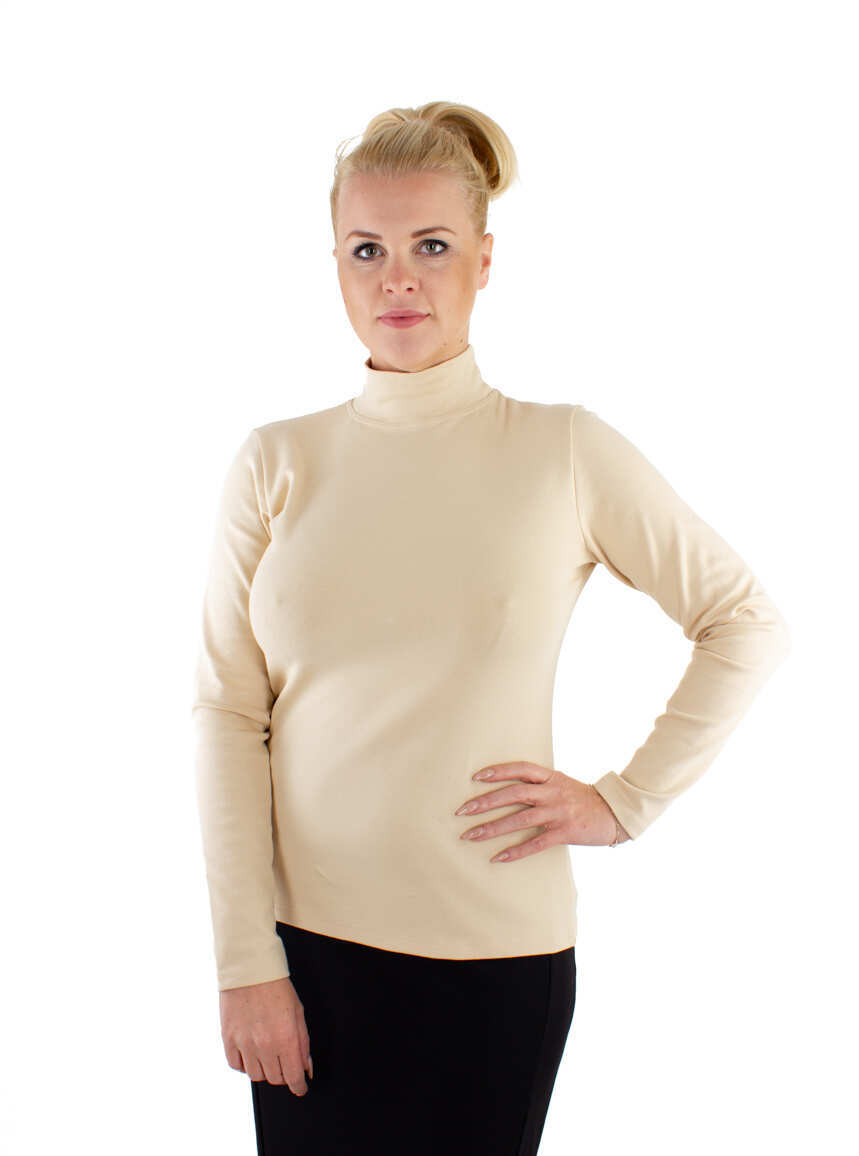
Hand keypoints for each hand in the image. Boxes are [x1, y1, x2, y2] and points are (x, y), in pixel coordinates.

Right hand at [219, 975, 312, 1095]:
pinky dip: (244, 1064)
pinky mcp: (228, 1039)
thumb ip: (303, 1043)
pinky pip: (236, 1066)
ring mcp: (244, 1043)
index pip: (293, 1077)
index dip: (299, 1086)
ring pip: (256, 1076)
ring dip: (264, 1069)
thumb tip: (305, 1067)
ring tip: (267, 1054)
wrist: (250, 969)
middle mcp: (265, 1045)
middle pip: (275, 1078)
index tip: (300, 1087)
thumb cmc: (277, 987)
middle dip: (283, 1074)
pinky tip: (250, 1053)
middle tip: (284, 1062)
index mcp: (286, 1038)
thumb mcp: (299, 1013)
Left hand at [454, 761, 629, 861]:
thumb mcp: (561, 783)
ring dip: (492, 828)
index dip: (498, 771)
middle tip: (462, 810)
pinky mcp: (564, 832)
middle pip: (513, 793)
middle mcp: (552, 792)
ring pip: (519, 819)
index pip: (520, 769)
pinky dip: (514, 851)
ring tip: (470, 835)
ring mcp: (558, 812)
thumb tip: (509, 786)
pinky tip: (497, 858)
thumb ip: (539, 783)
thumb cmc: (582, 799)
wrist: (614, 814)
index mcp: (550, 777)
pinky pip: (535, 843)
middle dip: (485, 802)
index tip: (475, 777)